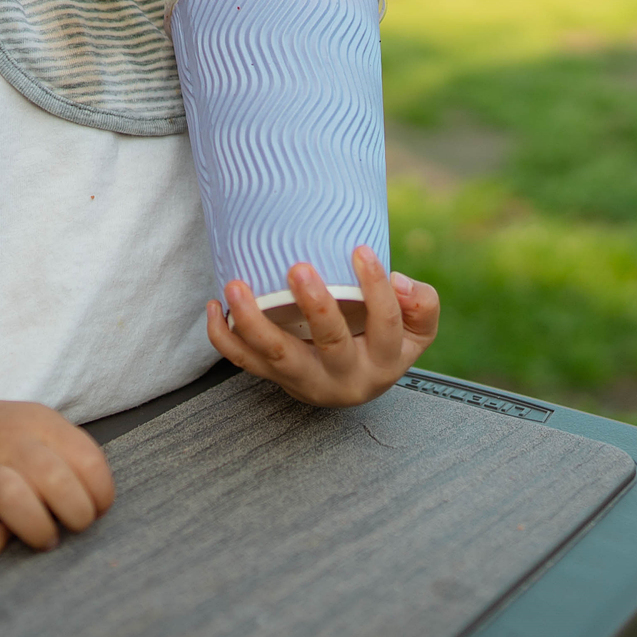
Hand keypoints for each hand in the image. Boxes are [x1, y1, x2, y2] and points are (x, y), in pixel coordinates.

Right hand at [0, 396, 115, 557]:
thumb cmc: (6, 440)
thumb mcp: (44, 428)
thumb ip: (72, 457)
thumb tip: (96, 508)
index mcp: (39, 425)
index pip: (88, 461)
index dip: (101, 494)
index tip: (94, 505)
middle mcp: (8, 445)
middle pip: (54, 478)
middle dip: (77, 513)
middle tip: (73, 523)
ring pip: (12, 498)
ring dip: (39, 527)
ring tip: (45, 536)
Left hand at [206, 246, 440, 407]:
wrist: (353, 386)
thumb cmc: (383, 344)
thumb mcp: (416, 331)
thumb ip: (421, 304)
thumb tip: (399, 281)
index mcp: (384, 364)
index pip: (384, 324)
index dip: (376, 288)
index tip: (360, 249)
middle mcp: (344, 379)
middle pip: (329, 345)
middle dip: (315, 307)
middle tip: (299, 267)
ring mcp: (305, 382)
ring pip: (275, 357)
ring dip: (252, 322)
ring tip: (236, 286)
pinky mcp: (275, 380)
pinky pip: (243, 363)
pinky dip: (224, 337)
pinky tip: (214, 306)